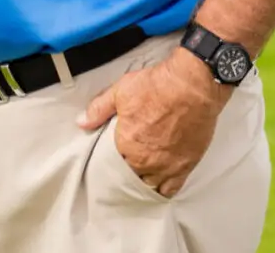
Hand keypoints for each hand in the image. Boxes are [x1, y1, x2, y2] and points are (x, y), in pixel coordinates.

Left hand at [78, 50, 230, 197]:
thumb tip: (82, 122)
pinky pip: (171, 189)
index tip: (115, 156)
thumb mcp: (122, 90)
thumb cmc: (159, 86)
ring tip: (144, 175)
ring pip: (149, 186)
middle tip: (129, 164)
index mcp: (125, 144)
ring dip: (144, 182)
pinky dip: (164, 189)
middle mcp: (143, 160)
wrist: (193, 85)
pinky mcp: (184, 166)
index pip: (112, 163)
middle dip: (128, 172)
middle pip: (130, 177)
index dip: (113, 159)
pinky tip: (161, 184)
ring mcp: (165, 166)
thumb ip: (99, 108)